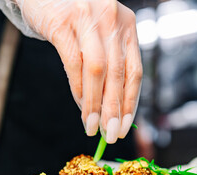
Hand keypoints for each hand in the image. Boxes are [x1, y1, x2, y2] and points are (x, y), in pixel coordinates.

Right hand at [15, 0, 141, 142]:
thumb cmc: (75, 17)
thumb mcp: (100, 34)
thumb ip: (108, 62)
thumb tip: (109, 105)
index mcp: (126, 25)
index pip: (134, 71)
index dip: (131, 102)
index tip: (125, 126)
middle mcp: (111, 20)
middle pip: (117, 74)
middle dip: (114, 109)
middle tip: (110, 135)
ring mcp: (87, 19)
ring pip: (96, 71)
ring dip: (94, 104)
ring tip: (91, 126)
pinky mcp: (62, 23)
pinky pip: (73, 63)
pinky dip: (76, 88)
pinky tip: (78, 104)